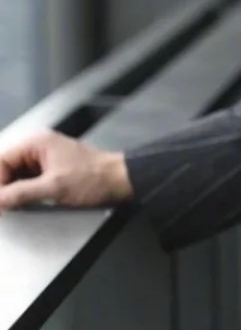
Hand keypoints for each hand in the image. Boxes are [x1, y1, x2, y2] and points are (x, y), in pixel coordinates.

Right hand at [0, 130, 133, 213]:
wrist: (119, 181)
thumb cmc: (93, 179)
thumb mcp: (53, 187)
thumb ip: (20, 193)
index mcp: (38, 143)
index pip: (1, 161)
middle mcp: (39, 147)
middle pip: (6, 168)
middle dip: (2, 188)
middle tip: (3, 207)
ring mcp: (45, 159)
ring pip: (15, 177)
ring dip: (10, 192)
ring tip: (9, 208)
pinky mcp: (51, 171)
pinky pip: (27, 182)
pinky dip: (21, 193)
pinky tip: (21, 205)